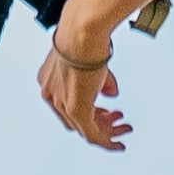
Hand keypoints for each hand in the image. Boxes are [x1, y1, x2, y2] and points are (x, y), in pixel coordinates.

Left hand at [37, 8, 130, 150]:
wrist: (82, 30)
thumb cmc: (85, 35)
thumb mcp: (91, 60)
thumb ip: (100, 80)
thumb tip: (112, 93)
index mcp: (48, 80)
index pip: (66, 105)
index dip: (89, 109)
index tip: (109, 110)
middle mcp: (50, 93)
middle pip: (75, 120)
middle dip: (100, 121)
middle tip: (118, 118)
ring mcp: (61, 102)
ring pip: (85, 129)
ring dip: (107, 131)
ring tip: (125, 128)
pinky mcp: (75, 108)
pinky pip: (92, 134)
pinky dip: (106, 142)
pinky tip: (118, 144)